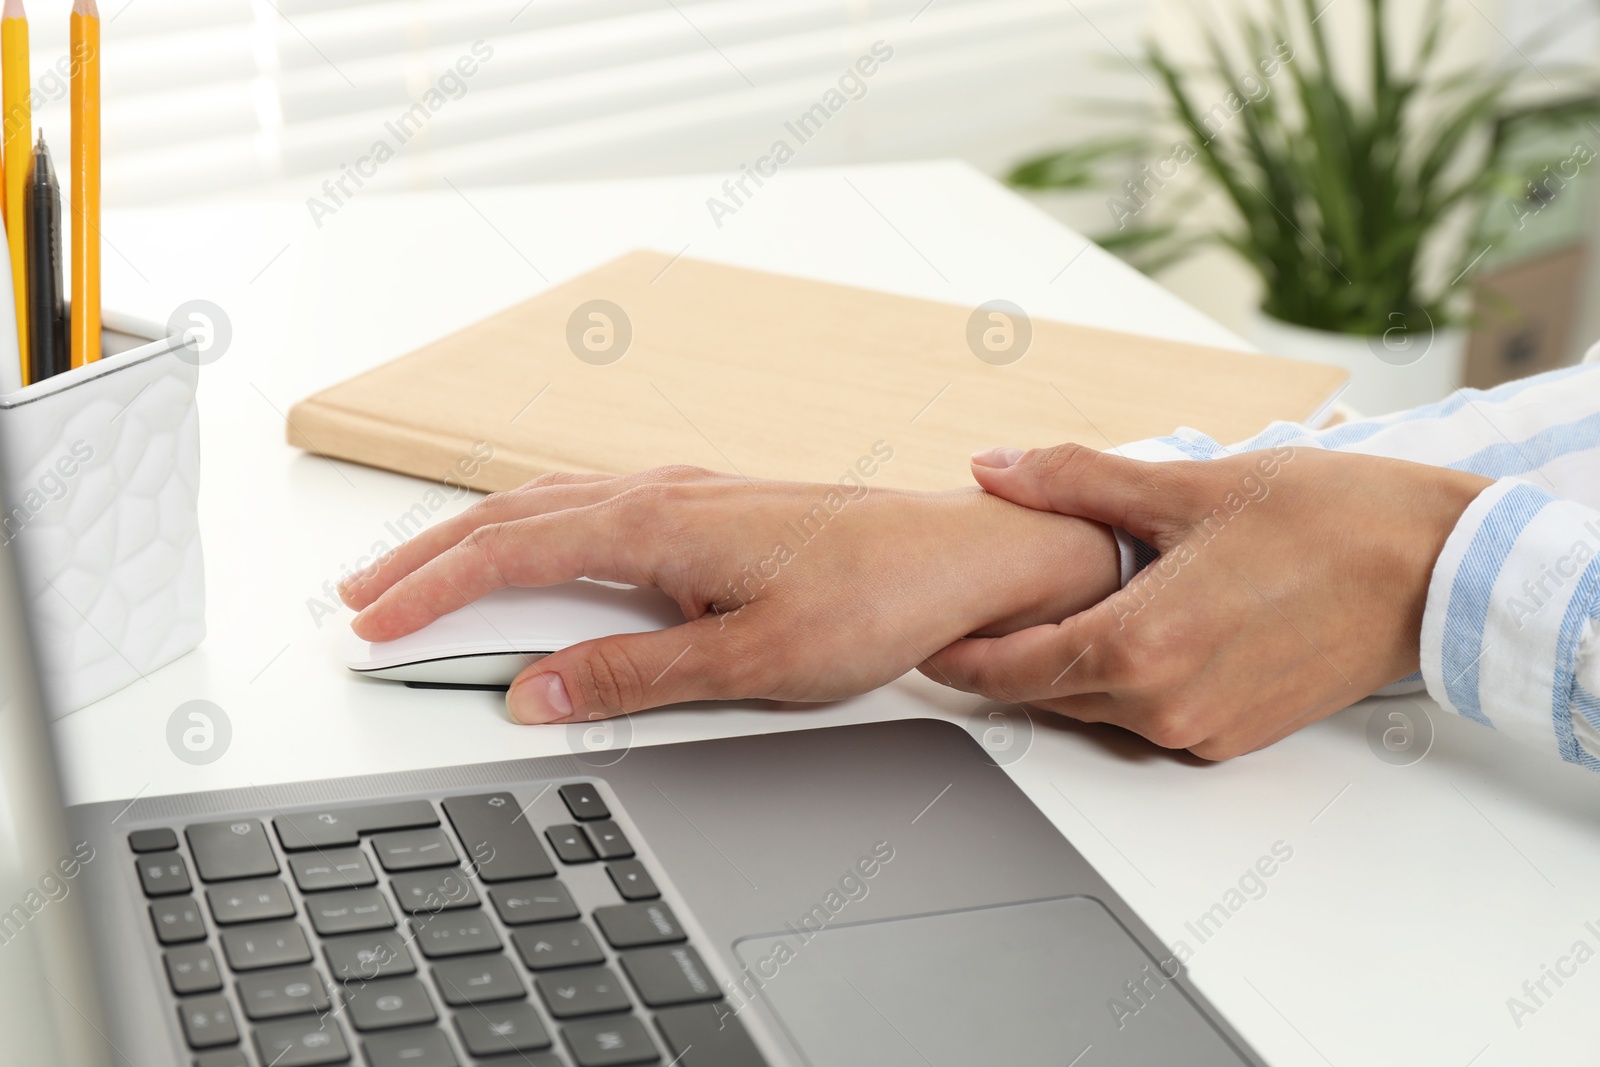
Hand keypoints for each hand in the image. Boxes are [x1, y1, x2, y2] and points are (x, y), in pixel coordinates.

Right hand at [340, 465, 1118, 723]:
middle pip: (511, 515)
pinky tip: (535, 552)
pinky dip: (534, 530)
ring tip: (422, 574)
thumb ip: (635, 674)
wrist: (961, 557)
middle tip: (361, 595)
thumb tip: (536, 690)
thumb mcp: (753, 659)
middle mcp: (663, 493)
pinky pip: (591, 507)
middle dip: (426, 556)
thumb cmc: (879, 599)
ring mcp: (686, 494)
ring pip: (548, 504)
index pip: (509, 552)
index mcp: (659, 523)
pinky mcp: (710, 508)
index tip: (369, 625)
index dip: (428, 590)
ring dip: (475, 538)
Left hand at [923, 443, 1491, 759]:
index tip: (923, 640)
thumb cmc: (1325, 519)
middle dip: (1004, 657)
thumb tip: (994, 467)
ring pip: (1096, 708)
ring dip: (1064, 667)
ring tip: (1047, 611)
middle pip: (1046, 693)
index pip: (1007, 671)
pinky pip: (1150, 716)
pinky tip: (1128, 630)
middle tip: (971, 614)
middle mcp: (1164, 706)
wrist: (1434, 569)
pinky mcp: (1236, 735)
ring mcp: (1203, 730)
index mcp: (1140, 648)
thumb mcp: (1186, 485)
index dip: (955, 657)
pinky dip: (1123, 681)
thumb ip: (1075, 482)